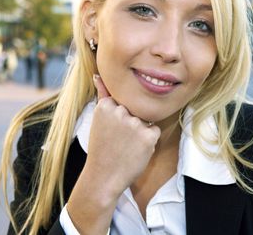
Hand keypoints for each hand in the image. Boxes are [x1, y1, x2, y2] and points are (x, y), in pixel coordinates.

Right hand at [86, 74, 160, 194]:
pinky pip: (154, 131)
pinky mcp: (148, 137)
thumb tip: (98, 75)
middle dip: (130, 123)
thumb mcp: (98, 119)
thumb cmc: (102, 148)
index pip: (124, 101)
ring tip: (125, 146)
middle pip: (136, 109)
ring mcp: (135, 124)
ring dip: (140, 132)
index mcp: (106, 106)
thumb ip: (103, 95)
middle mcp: (121, 112)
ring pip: (146, 120)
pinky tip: (135, 151)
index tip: (110, 131)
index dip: (119, 117)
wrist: (103, 177)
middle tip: (117, 140)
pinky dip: (148, 141)